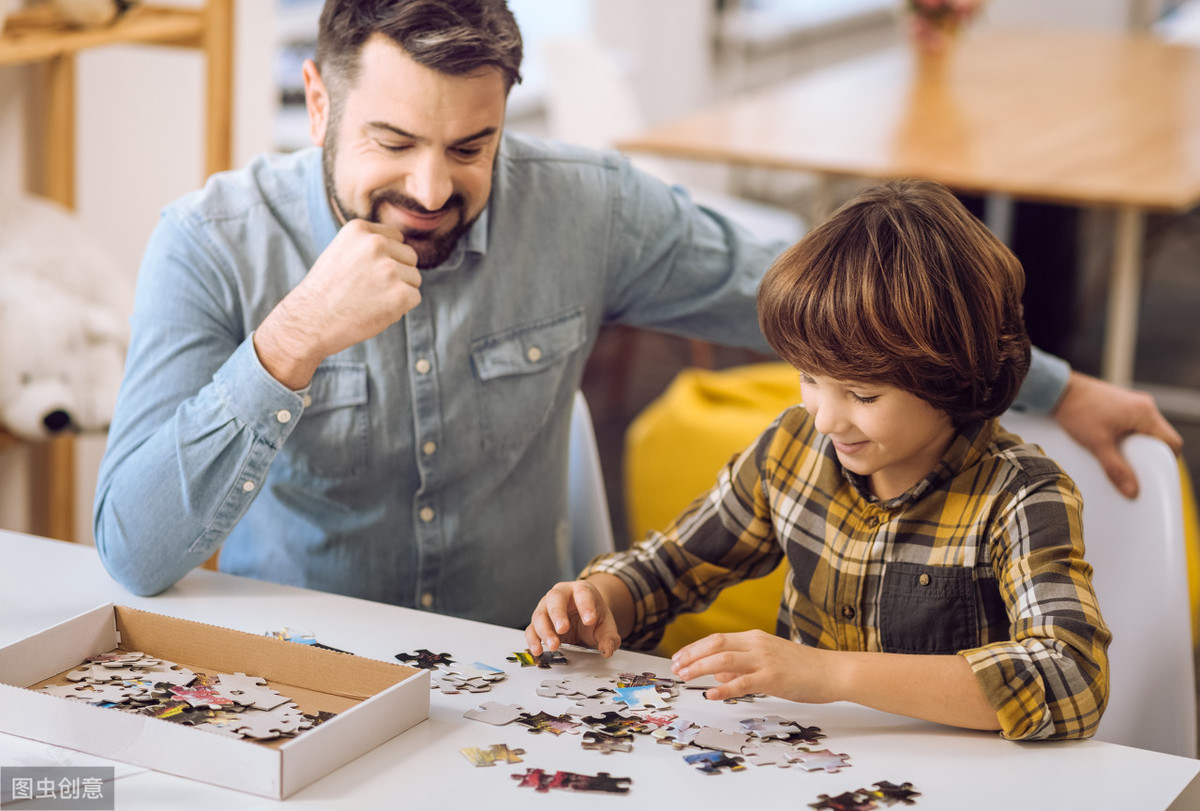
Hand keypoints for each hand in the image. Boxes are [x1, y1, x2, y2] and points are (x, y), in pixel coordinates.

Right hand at [254, 219, 421, 388]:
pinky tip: (376, 310)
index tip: (367, 272)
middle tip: (369, 289)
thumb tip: (404, 249)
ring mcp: (389, 268)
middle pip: (410, 257)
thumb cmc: (326, 291)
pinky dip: (401, 308)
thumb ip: (369, 245)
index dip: (386, 258)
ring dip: (399, 291)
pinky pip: (415, 297)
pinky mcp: (400, 293)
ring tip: (370, 300)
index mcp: (360, 228)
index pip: (396, 238)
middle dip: (397, 274)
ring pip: (414, 278)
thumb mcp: (341, 252)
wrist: (311, 321)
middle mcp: (376, 243)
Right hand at [525, 580, 622, 657]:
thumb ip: (609, 637)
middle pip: (555, 599)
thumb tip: (608, 649)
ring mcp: (547, 607)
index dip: (586, 606)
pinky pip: (531, 629)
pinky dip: (533, 640)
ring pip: (540, 615)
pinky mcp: (538, 623)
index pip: (582, 592)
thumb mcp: (606, 625)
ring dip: (545, 631)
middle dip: (558, 614)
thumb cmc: (593, 616)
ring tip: (554, 645)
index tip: (590, 620)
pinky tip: (538, 650)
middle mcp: (560, 594)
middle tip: (563, 629)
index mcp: (581, 590)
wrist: (583, 617)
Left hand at [670, 630, 840, 703]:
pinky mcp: (773, 677)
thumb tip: (716, 674)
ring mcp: (765, 660)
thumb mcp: (768, 661)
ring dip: (699, 668)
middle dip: (691, 656)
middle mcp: (757, 644)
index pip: (716, 639)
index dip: (693, 648)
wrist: (833, 672)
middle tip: (674, 668)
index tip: (678, 659)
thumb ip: (742, 666)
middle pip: (715, 645)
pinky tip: (710, 694)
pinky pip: (743, 683)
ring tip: (684, 678)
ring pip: (723, 660)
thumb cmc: (803, 669)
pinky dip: (723, 688)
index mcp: (754, 638)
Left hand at [1052, 371, 1182, 497]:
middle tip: (1135, 468)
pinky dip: (1128, 437)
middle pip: (1159, 437)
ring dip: (1137, 446)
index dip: (1166, 461)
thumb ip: (1116, 469)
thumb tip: (1132, 491)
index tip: (1153, 474)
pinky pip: (1134, 424)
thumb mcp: (1097, 444)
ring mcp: (1133, 403)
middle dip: (1149, 455)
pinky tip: (1113, 445)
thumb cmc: (1078, 411)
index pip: (1171, 442)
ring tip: (1121, 456)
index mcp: (1145, 413)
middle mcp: (1144, 406)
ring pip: (1145, 431)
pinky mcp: (1122, 404)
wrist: (1058, 391)